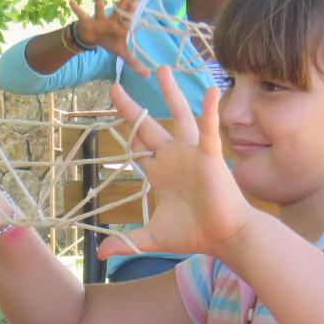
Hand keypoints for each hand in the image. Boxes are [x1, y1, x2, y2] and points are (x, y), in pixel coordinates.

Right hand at [69, 0, 148, 76]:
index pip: (128, 17)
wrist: (95, 39)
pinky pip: (80, 15)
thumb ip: (134, 62)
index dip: (132, 8)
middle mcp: (111, 20)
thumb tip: (147, 76)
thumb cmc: (111, 42)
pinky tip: (70, 1)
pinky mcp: (87, 23)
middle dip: (122, 1)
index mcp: (120, 26)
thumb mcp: (122, 53)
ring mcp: (99, 20)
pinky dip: (75, 9)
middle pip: (118, 10)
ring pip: (99, 8)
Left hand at [99, 67, 255, 260]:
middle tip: (115, 86)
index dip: (123, 131)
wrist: (223, 238)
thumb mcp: (151, 238)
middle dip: (131, 107)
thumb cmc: (193, 233)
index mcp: (159, 172)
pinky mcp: (211, 158)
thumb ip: (126, 242)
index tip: (107, 116)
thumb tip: (100, 254)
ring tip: (161, 69)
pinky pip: (210, 131)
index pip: (135, 146)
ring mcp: (193, 155)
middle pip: (148, 126)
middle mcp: (174, 158)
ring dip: (171, 93)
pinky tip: (210, 90)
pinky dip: (210, 111)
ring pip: (179, 117)